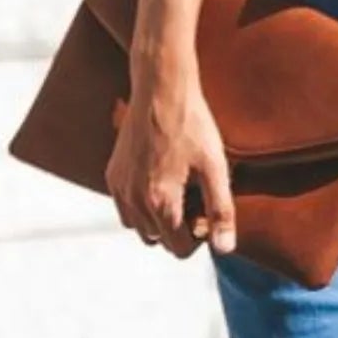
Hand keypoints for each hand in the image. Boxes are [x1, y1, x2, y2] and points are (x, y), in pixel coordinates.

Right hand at [105, 79, 236, 259]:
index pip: (179, 250)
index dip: (199, 237)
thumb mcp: (215, 168)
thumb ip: (221, 211)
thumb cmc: (193, 125)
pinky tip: (159, 181)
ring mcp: (120, 188)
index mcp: (160, 202)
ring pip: (140, 229)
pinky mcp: (112, 175)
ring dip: (159, 221)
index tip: (207, 212)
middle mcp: (134, 200)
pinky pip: (125, 209)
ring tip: (178, 191)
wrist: (161, 88)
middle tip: (195, 198)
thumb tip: (224, 249)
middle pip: (160, 241)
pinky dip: (142, 206)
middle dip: (179, 230)